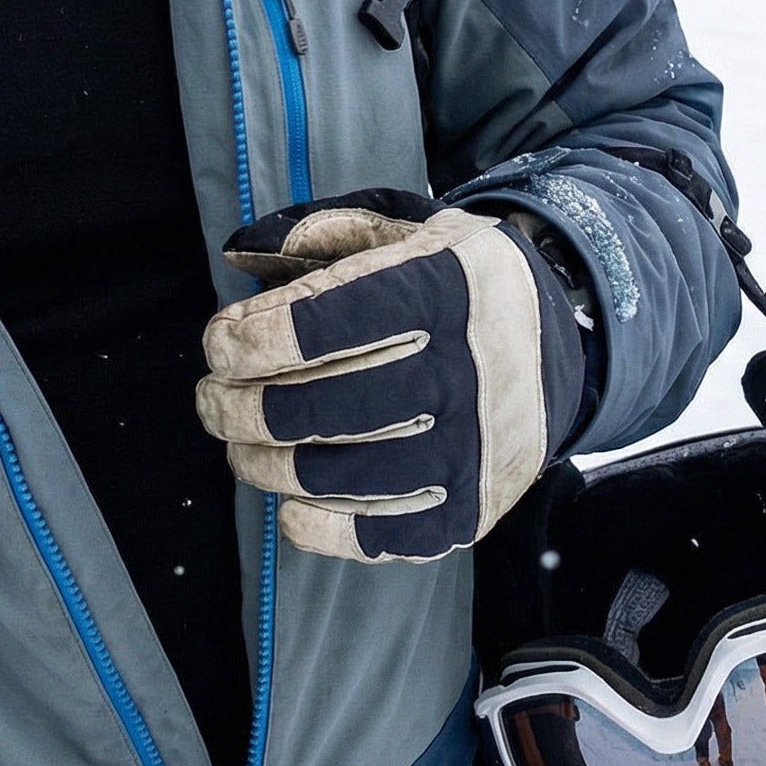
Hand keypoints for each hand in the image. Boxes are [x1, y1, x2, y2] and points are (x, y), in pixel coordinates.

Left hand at [197, 190, 585, 564]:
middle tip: (210, 398)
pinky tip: (288, 500)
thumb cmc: (452, 279)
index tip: (217, 344)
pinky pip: (376, 535)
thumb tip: (236, 256)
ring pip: (336, 475)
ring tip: (236, 443)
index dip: (252, 339)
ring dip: (262, 464)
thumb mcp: (400, 230)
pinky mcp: (471, 513)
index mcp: (441, 288)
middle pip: (319, 407)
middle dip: (239, 408)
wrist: (555, 345)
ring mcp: (471, 451)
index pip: (323, 324)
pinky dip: (316, 525)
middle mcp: (462, 372)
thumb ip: (316, 233)